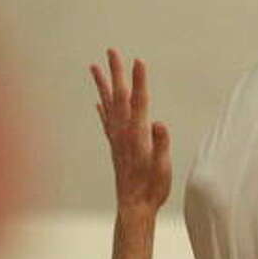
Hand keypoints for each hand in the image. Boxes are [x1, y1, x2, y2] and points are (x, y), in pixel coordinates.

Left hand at [90, 50, 170, 214]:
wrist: (134, 207)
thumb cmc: (152, 189)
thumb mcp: (163, 168)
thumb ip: (161, 145)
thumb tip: (159, 123)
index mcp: (137, 135)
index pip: (139, 102)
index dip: (139, 81)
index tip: (138, 60)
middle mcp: (123, 133)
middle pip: (119, 97)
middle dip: (117, 73)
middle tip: (112, 51)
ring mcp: (117, 140)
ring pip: (108, 106)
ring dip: (103, 85)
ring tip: (94, 67)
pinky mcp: (115, 148)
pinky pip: (106, 123)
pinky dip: (102, 109)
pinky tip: (98, 102)